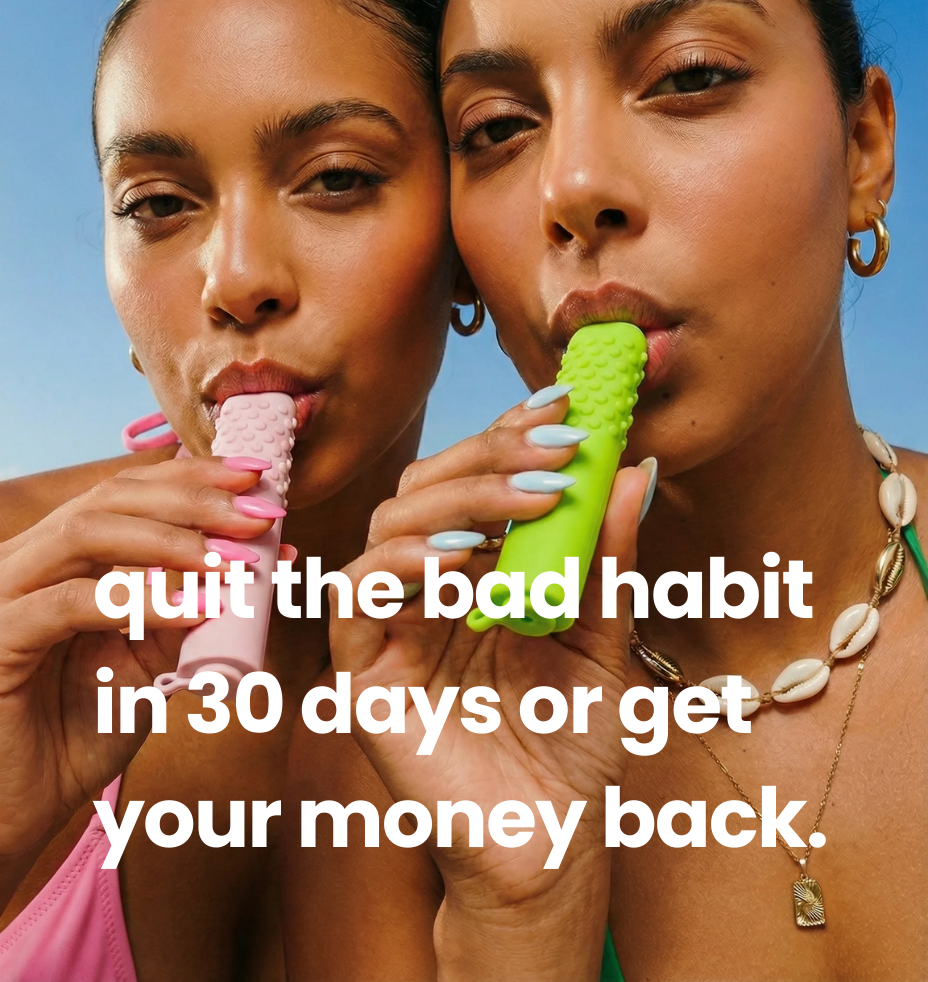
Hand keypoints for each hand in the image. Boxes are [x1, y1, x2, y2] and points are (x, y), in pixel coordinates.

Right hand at [0, 455, 277, 867]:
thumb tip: (250, 563)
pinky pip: (69, 604)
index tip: (260, 479)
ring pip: (87, 534)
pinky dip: (139, 601)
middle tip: (264, 514)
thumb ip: (183, 609)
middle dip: (197, 500)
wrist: (18, 809)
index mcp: (61, 555)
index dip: (194, 477)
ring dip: (173, 541)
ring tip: (238, 559)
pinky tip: (199, 608)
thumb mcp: (148, 661)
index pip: (128, 490)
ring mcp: (5, 594)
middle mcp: (27, 560)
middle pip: (111, 497)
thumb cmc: (77, 731)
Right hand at [330, 395, 647, 924]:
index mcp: (478, 576)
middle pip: (426, 486)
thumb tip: (634, 473)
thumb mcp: (604, 640)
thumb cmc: (573, 748)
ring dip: (458, 497)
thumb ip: (608, 562)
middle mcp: (428, 592)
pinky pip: (355, 598)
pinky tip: (461, 562)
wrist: (550, 848)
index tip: (565, 406)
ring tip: (531, 500)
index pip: (474, 481)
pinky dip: (400, 564)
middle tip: (556, 448)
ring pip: (388, 525)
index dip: (509, 435)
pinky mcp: (365, 674)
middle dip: (490, 454)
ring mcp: (393, 630)